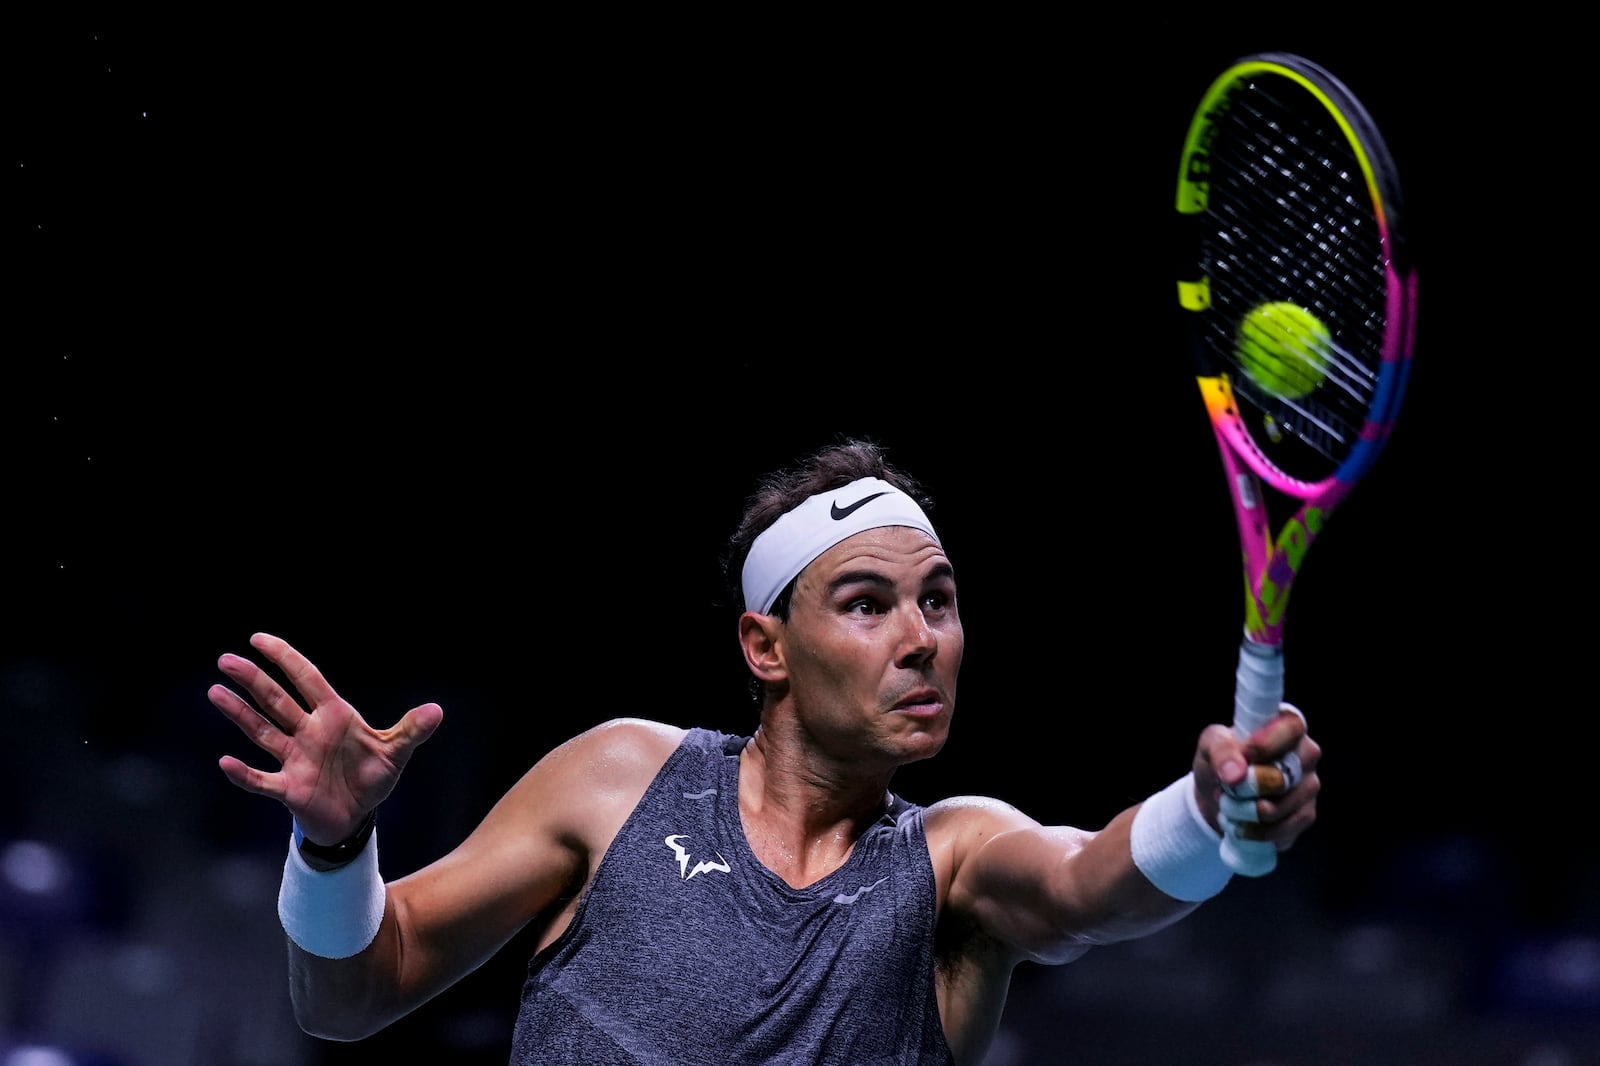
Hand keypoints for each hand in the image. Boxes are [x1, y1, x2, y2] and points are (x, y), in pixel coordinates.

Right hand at [209, 632, 443, 843]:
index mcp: (333, 717)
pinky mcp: (288, 789)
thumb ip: (411, 731)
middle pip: (276, 701)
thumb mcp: (395, 752)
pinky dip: (245, 774)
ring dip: (240, 714)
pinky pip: (262, 780)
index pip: (306, 679)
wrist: (357, 817)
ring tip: (215, 692)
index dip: (285, 658)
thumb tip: (437, 711)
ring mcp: (294, 759)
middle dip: (253, 680)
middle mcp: (308, 733)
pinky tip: (226, 762)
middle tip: (226, 659)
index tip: (259, 639)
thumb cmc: (371, 777)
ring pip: (262, 731)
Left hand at [1192, 704, 1320, 852]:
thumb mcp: (1210, 746)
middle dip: (1245, 788)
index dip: (1266, 744)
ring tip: (1227, 804)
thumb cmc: (1218, 761)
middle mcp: (1306, 754)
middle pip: (1283, 776)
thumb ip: (1220, 749)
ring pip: (1277, 808)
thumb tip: (1235, 774)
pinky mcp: (1306, 815)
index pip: (1291, 727)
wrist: (1218, 797)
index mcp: (1286, 725)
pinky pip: (1281, 830)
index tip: (1244, 755)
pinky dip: (1252, 830)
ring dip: (1242, 811)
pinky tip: (1239, 823)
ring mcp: (1309, 786)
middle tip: (1225, 788)